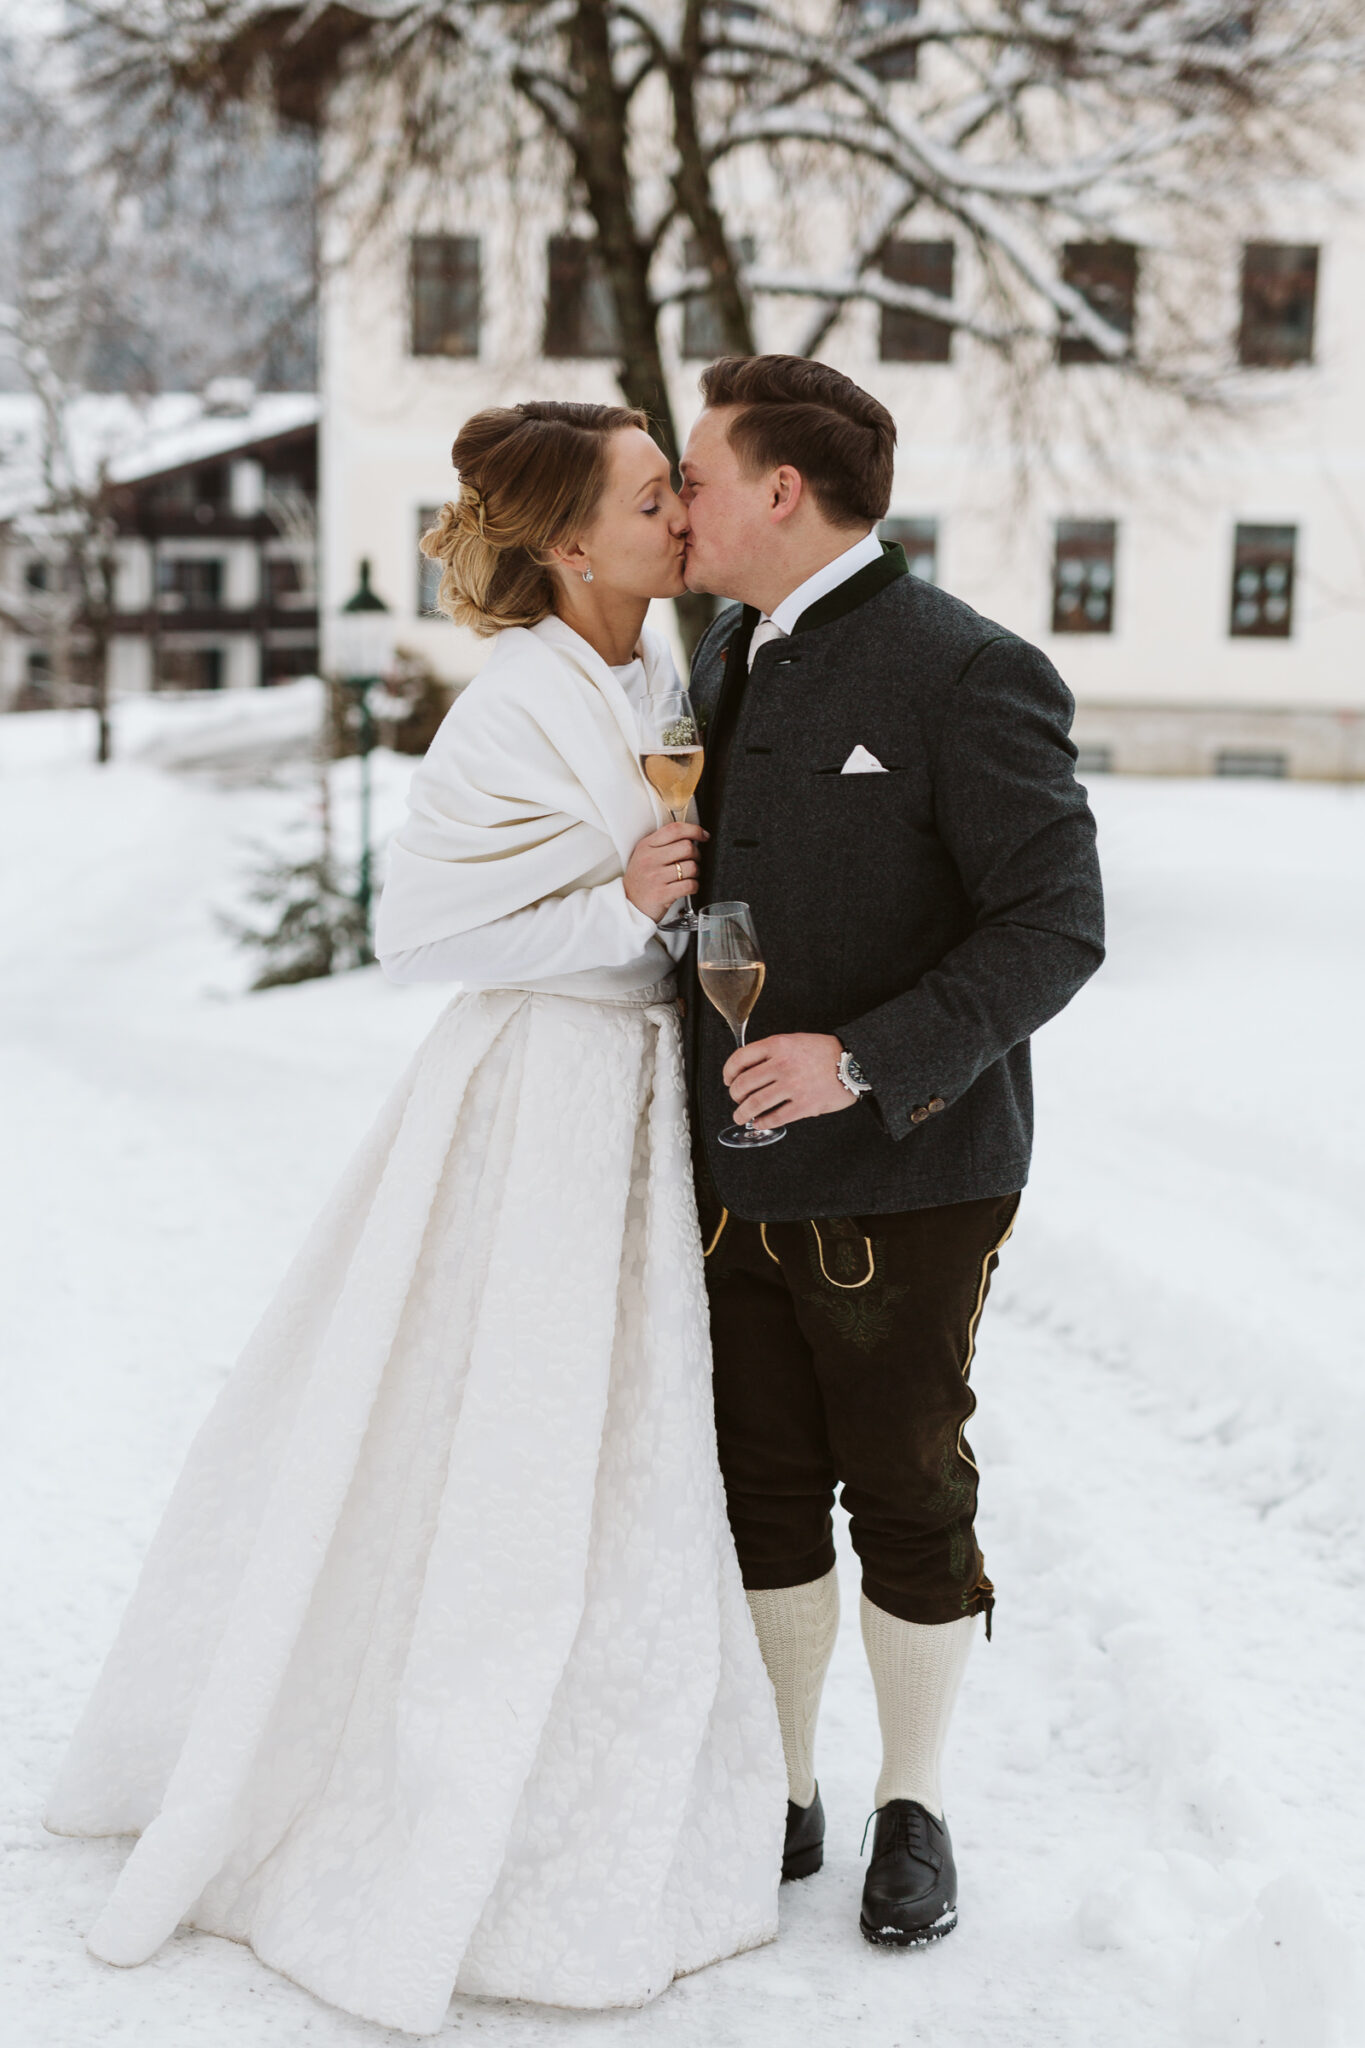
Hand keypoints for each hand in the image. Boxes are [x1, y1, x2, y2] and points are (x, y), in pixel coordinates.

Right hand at [624, 821, 708, 922]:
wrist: (629, 904)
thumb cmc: (641, 879)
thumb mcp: (644, 854)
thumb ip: (663, 843)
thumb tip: (692, 836)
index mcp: (646, 845)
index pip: (674, 830)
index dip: (694, 830)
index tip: (703, 835)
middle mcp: (650, 859)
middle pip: (687, 847)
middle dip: (697, 854)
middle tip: (693, 861)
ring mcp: (655, 877)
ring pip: (691, 867)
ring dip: (696, 872)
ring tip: (688, 876)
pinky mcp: (662, 894)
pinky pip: (690, 885)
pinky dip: (694, 886)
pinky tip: (687, 887)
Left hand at [723, 1033, 856, 1128]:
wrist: (854, 1063)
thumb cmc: (825, 1052)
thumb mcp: (794, 1041)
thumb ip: (772, 1052)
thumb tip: (749, 1069)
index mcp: (778, 1045)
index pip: (740, 1058)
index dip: (728, 1072)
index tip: (728, 1080)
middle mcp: (782, 1064)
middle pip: (743, 1084)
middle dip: (735, 1096)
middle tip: (736, 1100)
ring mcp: (793, 1086)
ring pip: (755, 1104)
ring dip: (743, 1113)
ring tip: (741, 1116)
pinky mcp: (804, 1105)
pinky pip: (776, 1118)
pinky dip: (763, 1123)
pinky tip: (761, 1123)